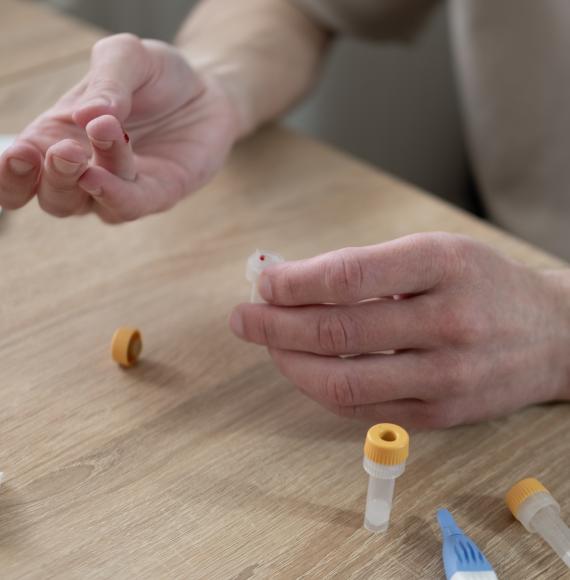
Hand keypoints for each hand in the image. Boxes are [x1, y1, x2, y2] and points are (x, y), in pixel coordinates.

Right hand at [0, 34, 238, 221]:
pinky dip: (113, 196)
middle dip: (50, 177)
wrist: (207, 90)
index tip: (16, 155)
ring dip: (82, 180)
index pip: (19, 172)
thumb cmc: (156, 76)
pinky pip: (128, 206)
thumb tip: (85, 115)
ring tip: (94, 142)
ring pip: (86, 203)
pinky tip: (102, 177)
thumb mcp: (127, 59)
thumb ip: (106, 81)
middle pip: (51, 198)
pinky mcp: (157, 195)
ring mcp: (119, 188)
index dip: (7, 174)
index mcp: (57, 138)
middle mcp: (83, 172)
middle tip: (66, 148)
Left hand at [230, 233, 569, 427]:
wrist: (552, 334)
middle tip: (244, 317)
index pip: (348, 276)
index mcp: (442, 265)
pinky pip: (361, 409)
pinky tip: (305, 369)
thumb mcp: (433, 253)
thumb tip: (290, 280)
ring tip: (268, 346)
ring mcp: (445, 377)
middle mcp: (447, 322)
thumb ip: (363, 266)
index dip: (293, 283)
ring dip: (290, 363)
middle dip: (275, 325)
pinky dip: (321, 389)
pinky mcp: (440, 416)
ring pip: (342, 381)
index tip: (263, 283)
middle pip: (336, 331)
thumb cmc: (481, 283)